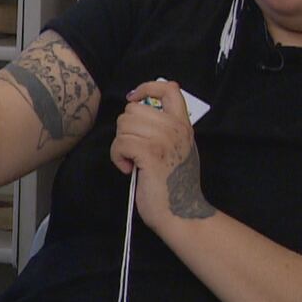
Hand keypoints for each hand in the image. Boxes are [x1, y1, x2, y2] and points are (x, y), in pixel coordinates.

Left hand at [110, 80, 213, 227]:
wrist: (182, 213)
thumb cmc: (175, 187)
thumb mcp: (179, 149)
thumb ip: (167, 129)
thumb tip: (141, 111)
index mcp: (183, 125)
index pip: (168, 88)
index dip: (146, 87)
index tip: (134, 98)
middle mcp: (175, 128)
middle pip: (133, 109)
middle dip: (125, 129)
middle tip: (132, 150)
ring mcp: (163, 140)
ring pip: (124, 125)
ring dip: (120, 145)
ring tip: (131, 162)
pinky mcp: (149, 154)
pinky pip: (120, 143)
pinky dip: (117, 157)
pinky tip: (128, 169)